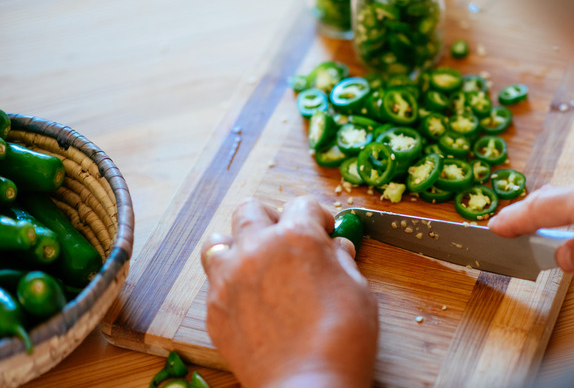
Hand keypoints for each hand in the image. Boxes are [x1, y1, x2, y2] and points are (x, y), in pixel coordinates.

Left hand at [201, 196, 377, 386]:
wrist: (309, 384)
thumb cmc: (343, 339)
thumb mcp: (358, 289)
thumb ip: (341, 260)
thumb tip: (335, 248)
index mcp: (297, 236)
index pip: (302, 203)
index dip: (317, 215)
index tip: (323, 230)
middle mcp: (257, 248)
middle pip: (251, 209)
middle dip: (272, 219)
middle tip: (287, 240)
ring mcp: (230, 278)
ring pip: (219, 240)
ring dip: (239, 245)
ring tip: (257, 263)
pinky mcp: (215, 309)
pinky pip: (214, 281)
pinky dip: (230, 282)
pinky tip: (250, 299)